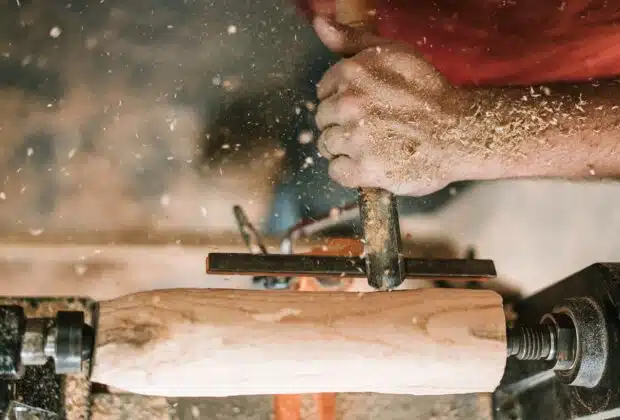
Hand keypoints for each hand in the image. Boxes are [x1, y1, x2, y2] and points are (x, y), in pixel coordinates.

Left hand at [313, 16, 472, 195]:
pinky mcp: (364, 169)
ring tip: (372, 145)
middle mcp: (349, 104)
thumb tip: (319, 22)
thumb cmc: (427, 91)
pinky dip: (349, 171)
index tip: (365, 107)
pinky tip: (369, 163)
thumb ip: (351, 39)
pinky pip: (336, 171)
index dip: (341, 100)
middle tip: (371, 128)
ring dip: (345, 148)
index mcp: (352, 73)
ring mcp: (355, 138)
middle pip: (323, 119)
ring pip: (327, 145)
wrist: (459, 132)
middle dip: (341, 124)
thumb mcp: (393, 52)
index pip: (323, 92)